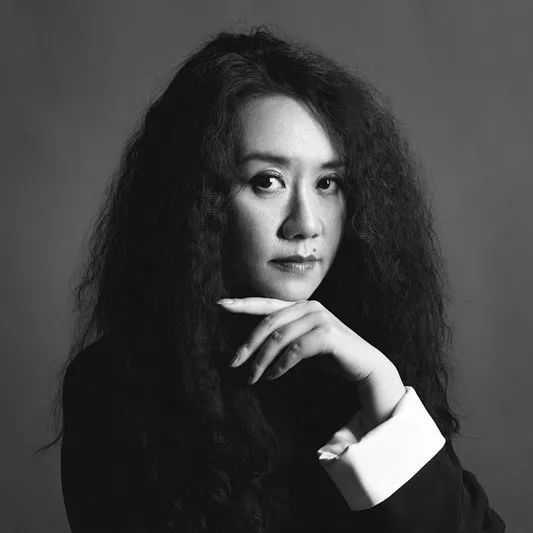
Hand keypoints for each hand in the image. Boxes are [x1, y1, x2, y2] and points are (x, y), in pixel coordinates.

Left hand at [217, 297, 406, 429]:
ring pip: (279, 338)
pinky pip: (295, 350)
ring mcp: (320, 318)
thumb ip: (283, 337)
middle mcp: (309, 306)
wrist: (365, 367)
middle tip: (233, 364)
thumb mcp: (302, 343)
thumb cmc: (331, 356)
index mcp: (301, 306)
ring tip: (253, 378)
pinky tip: (273, 376)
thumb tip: (250, 349)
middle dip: (248, 345)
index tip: (219, 305)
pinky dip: (280, 365)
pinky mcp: (328, 335)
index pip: (266, 304)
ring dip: (262, 361)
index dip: (242, 304)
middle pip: (268, 323)